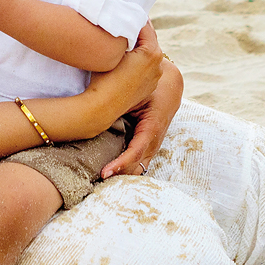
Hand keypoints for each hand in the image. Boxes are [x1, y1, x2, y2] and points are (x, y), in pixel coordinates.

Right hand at [84, 23, 162, 137]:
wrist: (102, 107)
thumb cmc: (104, 77)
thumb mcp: (113, 50)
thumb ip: (123, 35)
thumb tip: (124, 24)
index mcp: (152, 53)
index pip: (144, 26)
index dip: (132, 18)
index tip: (123, 11)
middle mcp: (158, 64)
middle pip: (148, 40)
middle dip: (136, 32)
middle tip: (123, 22)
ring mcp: (155, 77)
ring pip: (146, 54)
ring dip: (137, 47)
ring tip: (122, 40)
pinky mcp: (149, 87)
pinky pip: (144, 67)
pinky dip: (137, 61)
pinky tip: (124, 59)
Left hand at [103, 50, 181, 177]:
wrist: (169, 82)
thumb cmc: (150, 84)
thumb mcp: (136, 91)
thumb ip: (119, 103)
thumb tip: (97, 113)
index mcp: (153, 125)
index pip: (136, 152)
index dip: (121, 164)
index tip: (104, 172)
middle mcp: (155, 139)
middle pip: (137, 165)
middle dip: (119, 174)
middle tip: (96, 181)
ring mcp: (154, 143)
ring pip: (139, 166)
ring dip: (122, 174)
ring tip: (100, 180)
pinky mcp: (149, 143)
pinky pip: (138, 160)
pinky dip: (126, 167)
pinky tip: (110, 173)